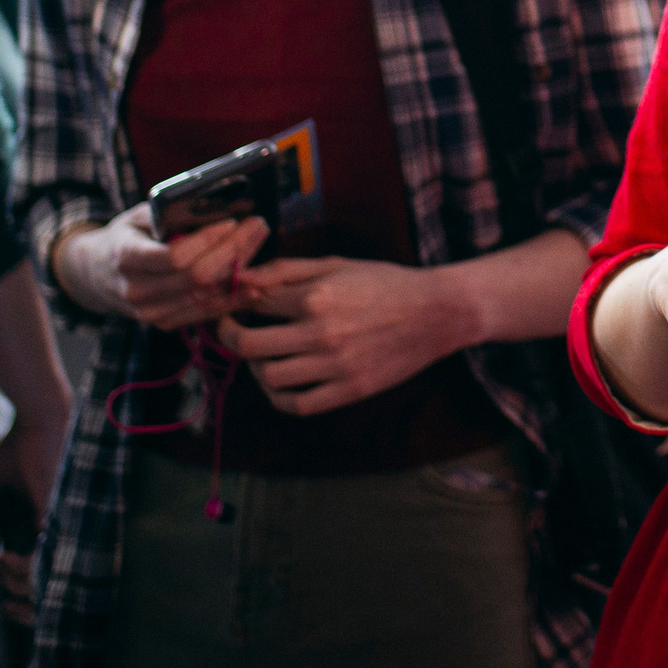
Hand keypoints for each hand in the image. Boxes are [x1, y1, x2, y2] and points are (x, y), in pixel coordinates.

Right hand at [0, 410, 64, 623]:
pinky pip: (48, 554)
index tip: (6, 606)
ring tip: (3, 561)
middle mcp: (64, 531)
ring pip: (48, 576)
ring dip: (19, 578)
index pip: (46, 581)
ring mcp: (66, 524)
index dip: (26, 602)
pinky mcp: (61, 513)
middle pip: (50, 589)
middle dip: (20, 595)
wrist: (36, 419)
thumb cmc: (22, 450)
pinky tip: (7, 558)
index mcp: (49, 529)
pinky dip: (27, 564)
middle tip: (0, 573)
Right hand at [55, 204, 266, 330]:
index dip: (208, 240)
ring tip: (261, 245)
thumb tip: (216, 206)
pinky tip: (257, 282)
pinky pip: (206, 313)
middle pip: (198, 277)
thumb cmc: (126, 236)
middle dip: (234, 250)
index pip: (175, 257)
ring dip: (241, 270)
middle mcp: (137, 291)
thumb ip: (170, 213)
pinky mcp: (165, 323)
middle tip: (257, 226)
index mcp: (127, 259)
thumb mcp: (139, 216)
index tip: (230, 220)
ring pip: (207, 296)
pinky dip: (235, 297)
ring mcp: (151, 313)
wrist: (95, 274)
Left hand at [215, 257, 473, 416]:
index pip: (254, 302)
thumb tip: (242, 278)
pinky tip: (278, 383)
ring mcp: (334, 365)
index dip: (237, 302)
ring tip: (260, 356)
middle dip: (229, 335)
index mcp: (316, 296)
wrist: (437, 313)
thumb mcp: (338, 263)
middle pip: (248, 344)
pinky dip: (278, 397)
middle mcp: (320, 332)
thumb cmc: (386, 283)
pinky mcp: (348, 390)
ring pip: (269, 376)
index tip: (235, 303)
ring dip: (254, 366)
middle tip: (230, 330)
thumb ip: (288, 269)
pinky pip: (297, 405)